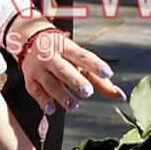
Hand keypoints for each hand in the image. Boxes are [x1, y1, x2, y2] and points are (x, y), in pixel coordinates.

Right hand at [9, 15, 123, 112]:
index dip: (95, 64)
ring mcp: (39, 68)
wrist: (29, 40)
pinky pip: (36, 91)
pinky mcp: (30, 79)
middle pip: (64, 69)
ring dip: (61, 95)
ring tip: (74, 106)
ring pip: (50, 82)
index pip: (82, 55)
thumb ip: (100, 79)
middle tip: (88, 92)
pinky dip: (43, 101)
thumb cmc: (63, 54)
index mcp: (66, 47)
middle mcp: (51, 56)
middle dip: (76, 80)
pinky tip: (52, 110)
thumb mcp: (80, 61)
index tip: (108, 73)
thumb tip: (121, 96)